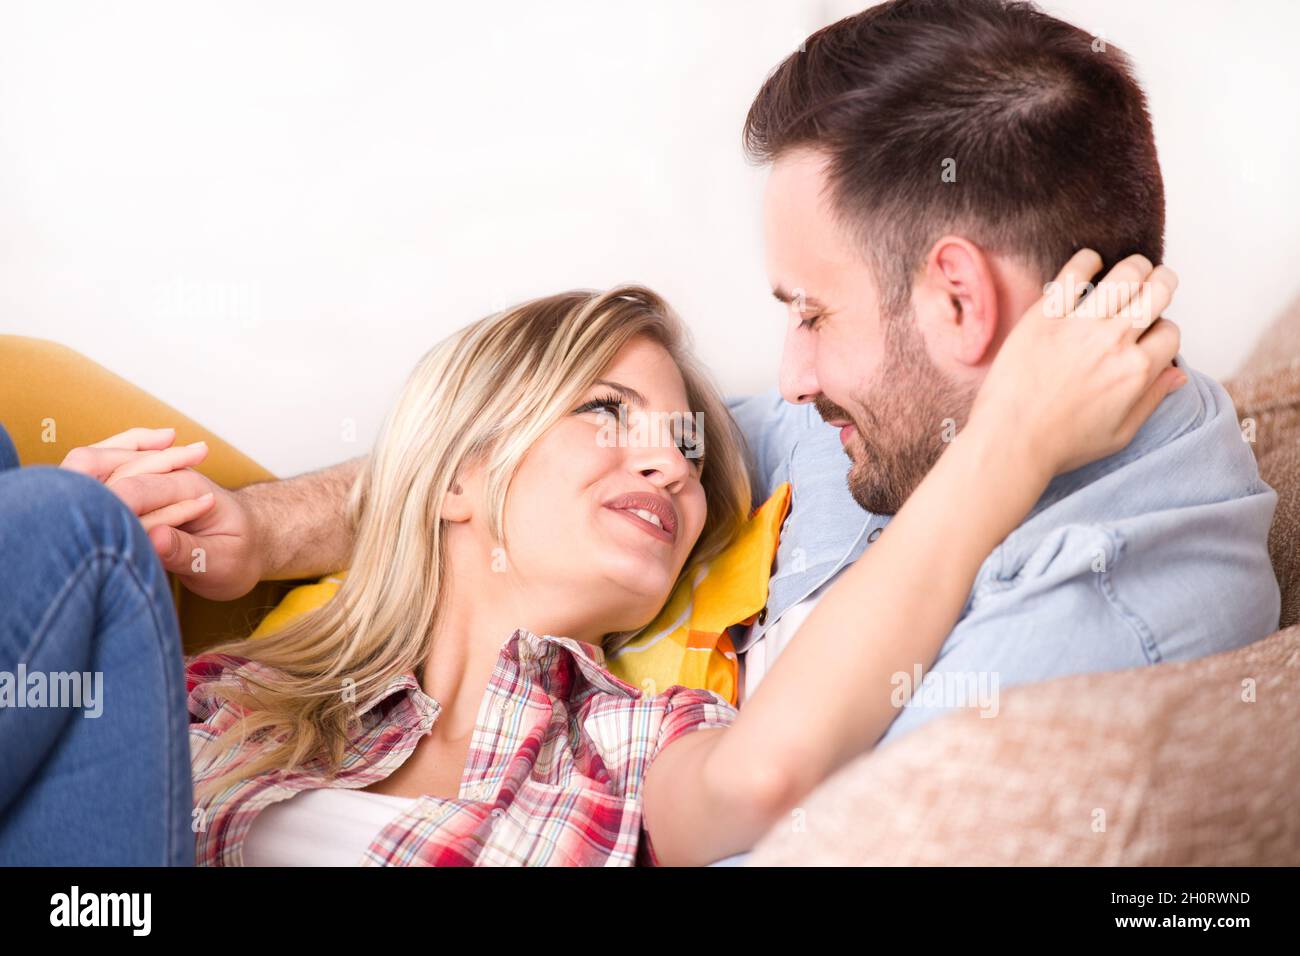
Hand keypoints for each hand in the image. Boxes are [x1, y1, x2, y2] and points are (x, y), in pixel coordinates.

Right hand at [60, 427, 266, 600]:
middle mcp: (168, 478)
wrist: (254, 541)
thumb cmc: (242, 554)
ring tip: (68, 519)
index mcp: (189, 488)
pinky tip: (74, 500)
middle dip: (82, 494)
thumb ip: (189, 551)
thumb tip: (154, 538)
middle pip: (108, 470)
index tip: (89, 537)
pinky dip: (86, 481)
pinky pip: (101, 477)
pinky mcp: (139, 496)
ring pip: (97, 467)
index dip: (107, 511)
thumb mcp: (225, 562)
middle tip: (68, 532)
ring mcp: (152, 483)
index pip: (134, 491)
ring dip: (77, 483)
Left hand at [966, 250, 1183, 479]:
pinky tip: (1090, 265)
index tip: (1151, 333)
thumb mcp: (1120, 433)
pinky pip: (1073, 274)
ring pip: (1125, 275)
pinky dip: (1087, 261)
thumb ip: (1151, 399)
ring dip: (1135, 267)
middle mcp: (1114, 342)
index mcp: (1136, 371)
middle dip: (1163, 284)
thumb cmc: (1060, 444)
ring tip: (1131, 270)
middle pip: (1158, 292)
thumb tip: (1178, 373)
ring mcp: (1079, 326)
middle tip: (1155, 284)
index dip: (1165, 330)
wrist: (1009, 440)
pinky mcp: (1045, 316)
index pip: (1171, 332)